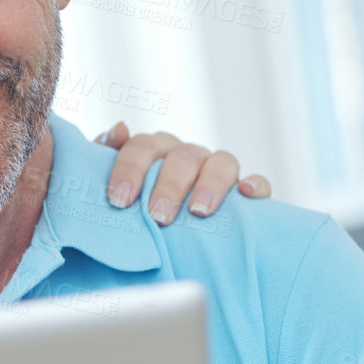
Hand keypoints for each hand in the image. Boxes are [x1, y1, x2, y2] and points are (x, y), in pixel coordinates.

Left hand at [96, 122, 272, 224]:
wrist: (175, 234)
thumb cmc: (138, 208)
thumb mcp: (117, 185)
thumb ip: (104, 157)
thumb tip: (119, 130)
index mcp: (155, 150)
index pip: (141, 147)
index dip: (130, 170)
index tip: (119, 201)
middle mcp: (187, 155)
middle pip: (182, 157)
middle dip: (169, 186)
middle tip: (158, 216)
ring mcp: (218, 170)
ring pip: (221, 163)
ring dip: (210, 184)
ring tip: (198, 211)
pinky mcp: (246, 191)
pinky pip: (258, 182)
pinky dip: (255, 184)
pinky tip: (246, 194)